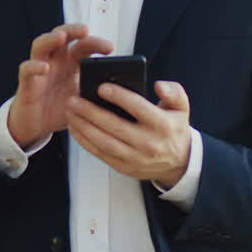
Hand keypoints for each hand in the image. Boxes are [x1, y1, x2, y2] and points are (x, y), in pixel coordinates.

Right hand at [7, 24, 113, 148]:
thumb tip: (123, 92)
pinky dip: (34, 66)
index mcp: (71, 64)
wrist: (37, 126)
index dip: (96, 43)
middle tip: (86, 30)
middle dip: (73, 30)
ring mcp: (39, 69)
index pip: (83, 45)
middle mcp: (55, 61)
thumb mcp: (84, 101)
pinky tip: (44, 68)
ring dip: (51, 38)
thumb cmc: (60, 109)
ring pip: (41, 45)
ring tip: (62, 37)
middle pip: (62, 36)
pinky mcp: (26, 82)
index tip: (111, 48)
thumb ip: (97, 93)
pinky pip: (26, 69)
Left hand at [66, 80, 192, 187]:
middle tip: (73, 99)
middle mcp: (148, 143)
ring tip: (70, 112)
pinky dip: (84, 141)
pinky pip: (100, 154)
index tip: (101, 87)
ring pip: (104, 142)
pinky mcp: (124, 167)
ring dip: (83, 127)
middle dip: (91, 112)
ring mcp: (135, 157)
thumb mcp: (181, 108)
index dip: (118, 96)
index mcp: (162, 125)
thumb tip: (158, 85)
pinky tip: (74, 127)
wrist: (178, 163)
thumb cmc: (173, 128)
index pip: (138, 108)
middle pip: (115, 126)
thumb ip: (174, 92)